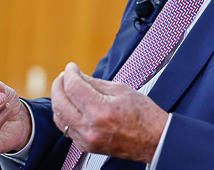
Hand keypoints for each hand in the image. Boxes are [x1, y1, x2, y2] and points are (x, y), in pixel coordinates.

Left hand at [51, 63, 167, 162]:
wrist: (154, 140)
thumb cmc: (143, 114)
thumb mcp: (120, 90)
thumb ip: (94, 82)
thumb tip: (76, 76)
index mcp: (100, 110)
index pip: (72, 87)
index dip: (69, 73)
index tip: (71, 67)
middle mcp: (90, 128)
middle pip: (59, 103)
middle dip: (58, 85)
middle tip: (65, 76)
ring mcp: (86, 140)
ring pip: (58, 117)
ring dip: (59, 100)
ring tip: (66, 89)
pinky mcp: (86, 147)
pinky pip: (66, 128)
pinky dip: (65, 114)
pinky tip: (72, 105)